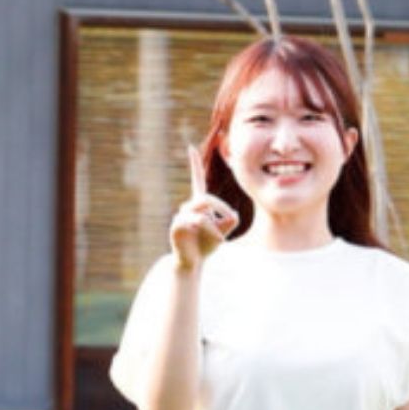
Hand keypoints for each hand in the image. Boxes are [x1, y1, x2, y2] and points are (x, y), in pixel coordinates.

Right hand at [169, 143, 237, 269]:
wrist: (194, 261)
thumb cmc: (209, 243)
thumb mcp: (227, 227)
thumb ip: (231, 216)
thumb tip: (224, 213)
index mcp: (199, 204)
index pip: (197, 180)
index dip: (195, 165)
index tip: (190, 147)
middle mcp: (187, 207)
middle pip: (207, 198)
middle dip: (222, 209)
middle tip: (231, 221)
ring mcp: (180, 216)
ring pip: (203, 213)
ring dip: (216, 227)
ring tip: (219, 240)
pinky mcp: (177, 226)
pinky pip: (197, 222)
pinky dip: (211, 231)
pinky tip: (211, 241)